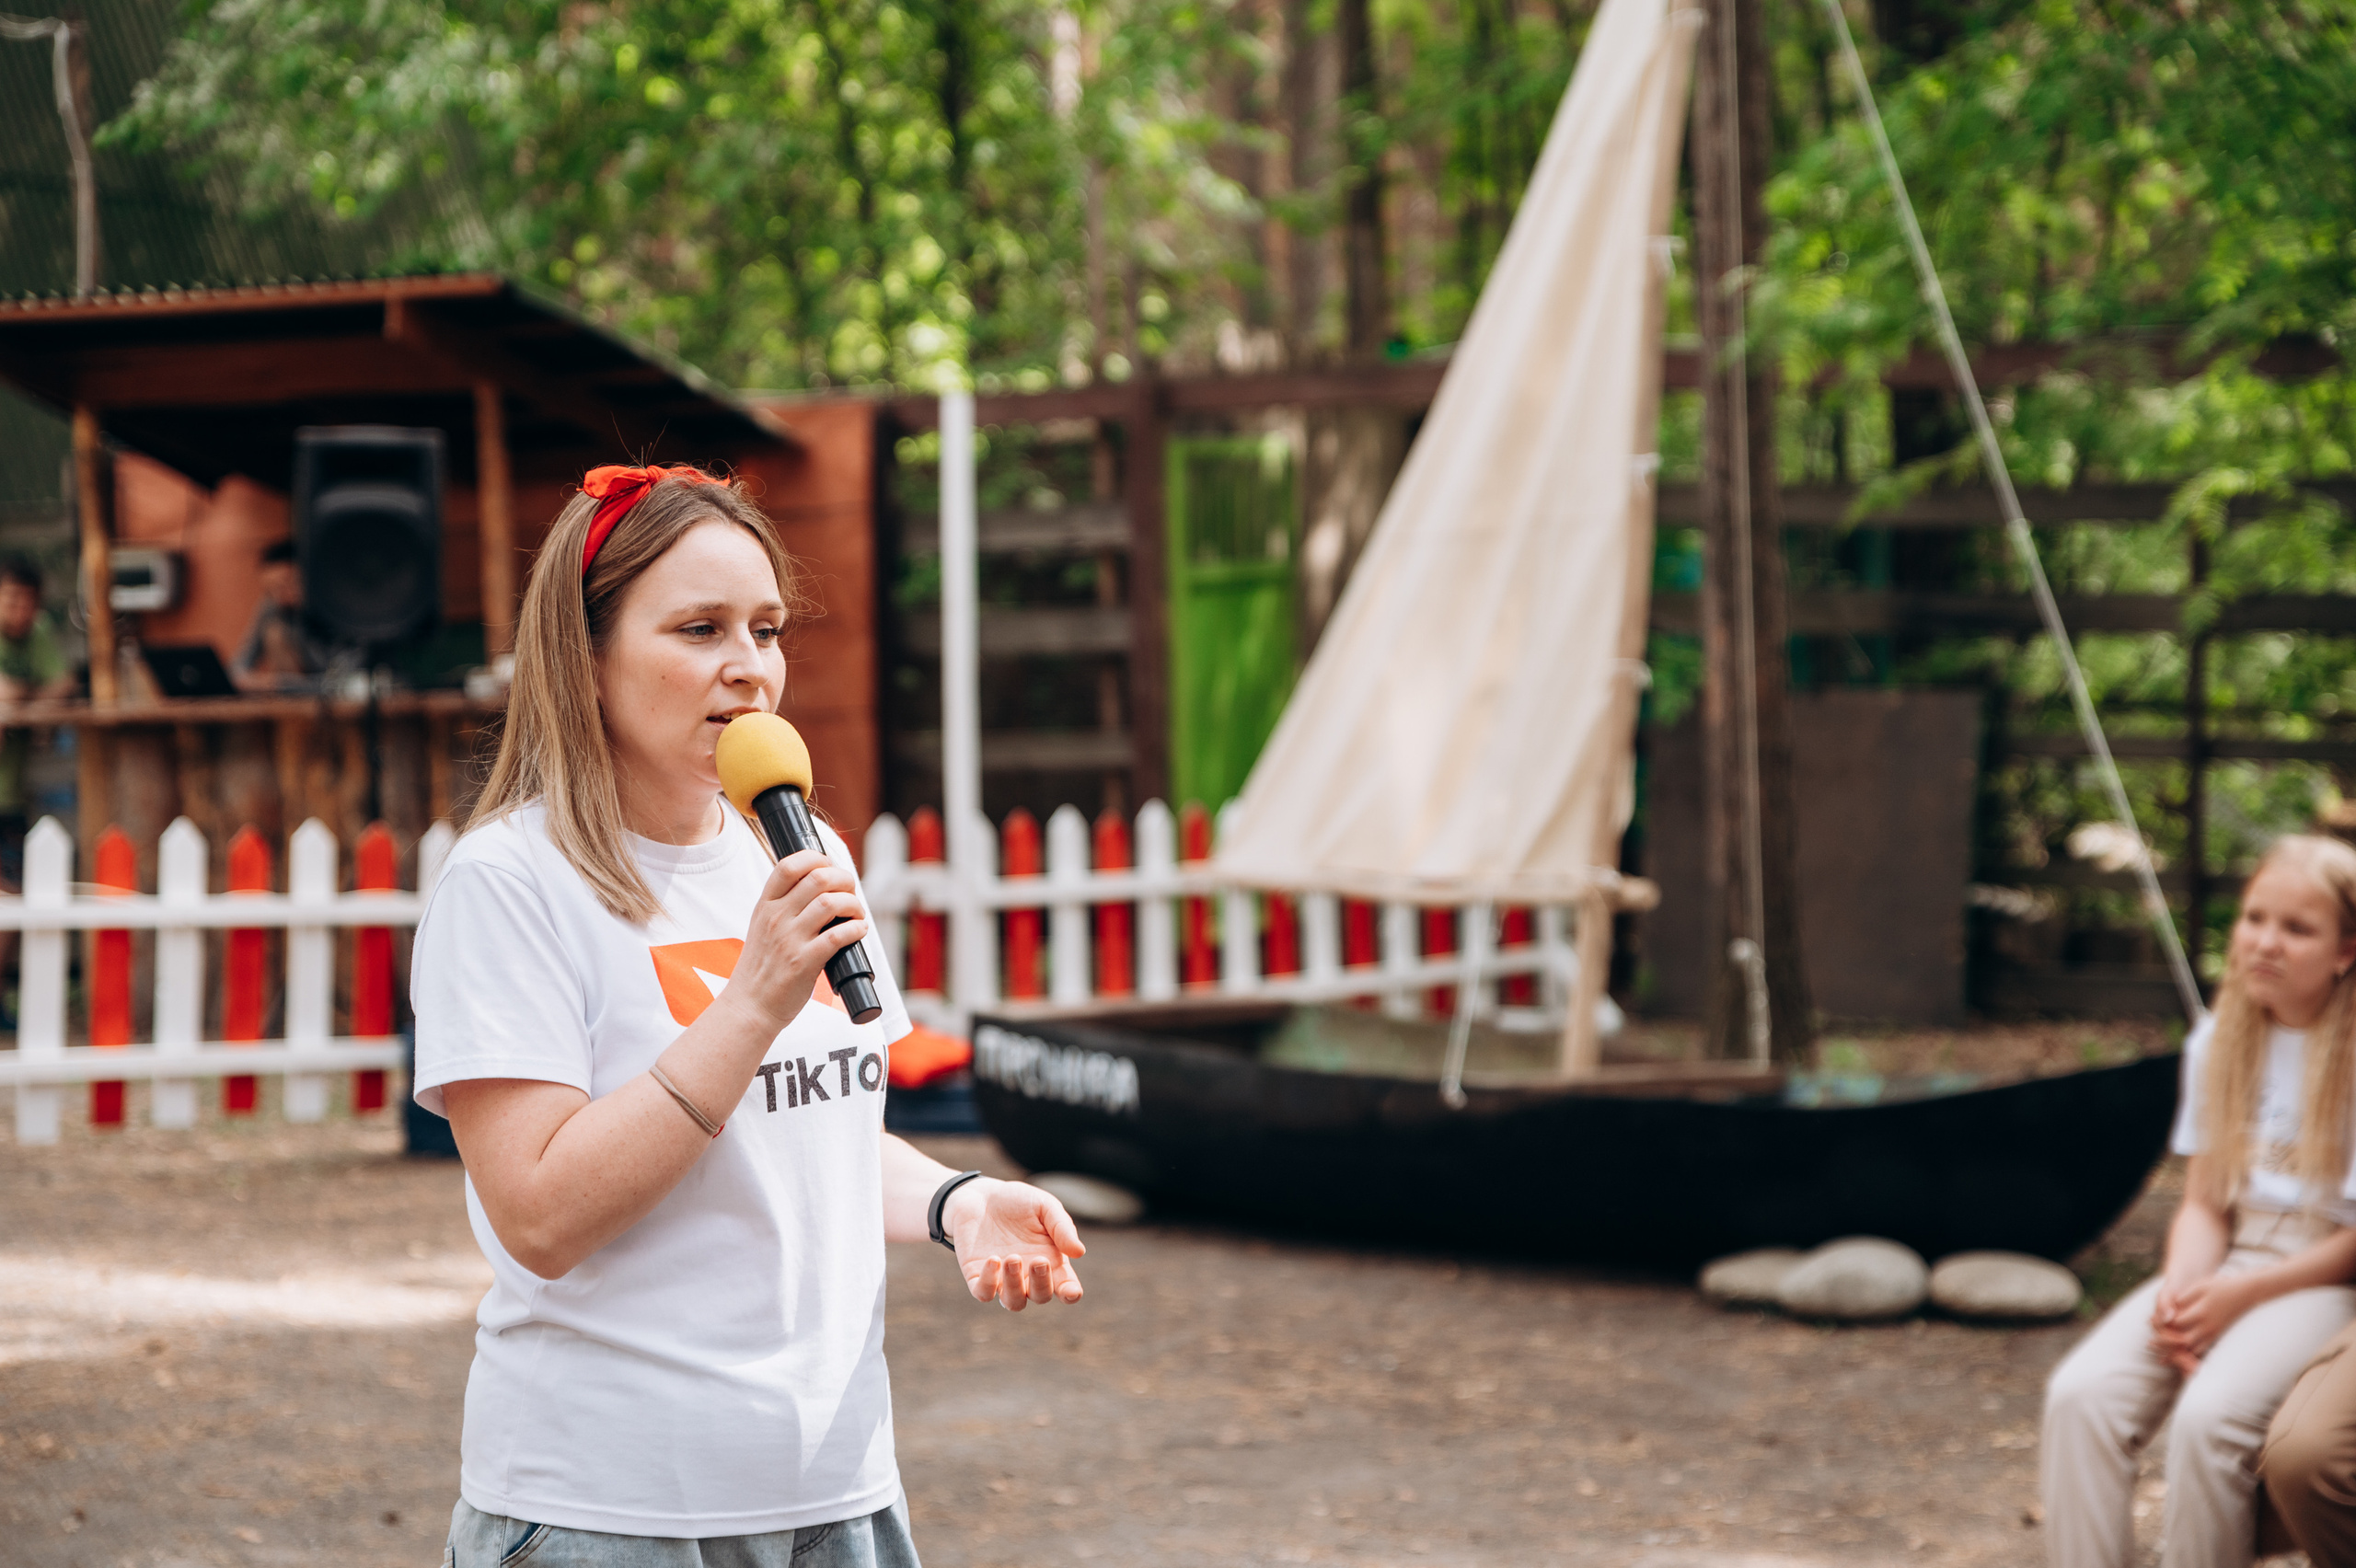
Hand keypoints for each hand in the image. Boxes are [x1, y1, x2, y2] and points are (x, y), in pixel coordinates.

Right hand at [721, 848, 868, 1031]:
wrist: (749, 1006)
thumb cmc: (762, 968)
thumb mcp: (762, 928)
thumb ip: (784, 906)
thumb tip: (822, 887)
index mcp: (765, 906)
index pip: (789, 865)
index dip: (817, 858)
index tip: (831, 867)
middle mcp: (776, 918)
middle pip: (818, 878)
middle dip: (844, 879)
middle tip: (851, 891)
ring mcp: (789, 940)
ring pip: (830, 903)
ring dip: (853, 904)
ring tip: (857, 914)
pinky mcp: (804, 962)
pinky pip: (838, 936)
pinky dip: (857, 929)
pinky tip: (859, 931)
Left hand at [942, 1178, 1085, 1310]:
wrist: (979, 1195)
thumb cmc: (1018, 1202)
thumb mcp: (1044, 1206)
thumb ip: (1062, 1227)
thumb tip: (1079, 1252)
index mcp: (1051, 1262)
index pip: (1065, 1287)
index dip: (1070, 1294)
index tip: (1071, 1291)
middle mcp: (1028, 1276)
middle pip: (1040, 1296)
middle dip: (1042, 1284)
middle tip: (1038, 1260)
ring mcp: (1002, 1279)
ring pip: (1013, 1302)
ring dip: (1015, 1286)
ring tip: (1012, 1258)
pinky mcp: (977, 1276)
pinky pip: (984, 1293)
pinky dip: (989, 1284)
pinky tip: (993, 1260)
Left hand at [2151, 1272, 2251, 1370]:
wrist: (2246, 1293)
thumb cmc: (2220, 1286)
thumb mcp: (2200, 1287)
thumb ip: (2183, 1298)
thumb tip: (2169, 1310)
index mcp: (2201, 1312)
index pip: (2176, 1323)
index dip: (2162, 1323)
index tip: (2151, 1322)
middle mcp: (2208, 1326)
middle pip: (2182, 1340)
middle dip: (2165, 1342)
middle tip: (2150, 1343)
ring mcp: (2214, 1333)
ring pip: (2193, 1348)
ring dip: (2176, 1351)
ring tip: (2160, 1352)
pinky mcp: (2217, 1336)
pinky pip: (2202, 1349)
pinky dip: (2189, 1353)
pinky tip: (2178, 1353)